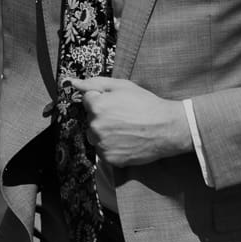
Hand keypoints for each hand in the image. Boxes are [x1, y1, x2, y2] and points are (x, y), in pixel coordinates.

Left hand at [71, 76, 189, 167]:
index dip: (102, 100)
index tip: (117, 104)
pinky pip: (103, 151)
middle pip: (90, 119)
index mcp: (96, 106)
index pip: (87, 101)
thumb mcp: (122, 86)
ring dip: (104, 133)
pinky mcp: (110, 158)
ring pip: (95, 136)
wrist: (168, 128)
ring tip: (125, 129)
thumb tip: (72, 82)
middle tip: (123, 117)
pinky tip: (126, 140)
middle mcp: (95, 126)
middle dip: (102, 117)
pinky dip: (111, 147)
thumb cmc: (146, 104)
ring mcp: (102, 144)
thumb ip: (94, 83)